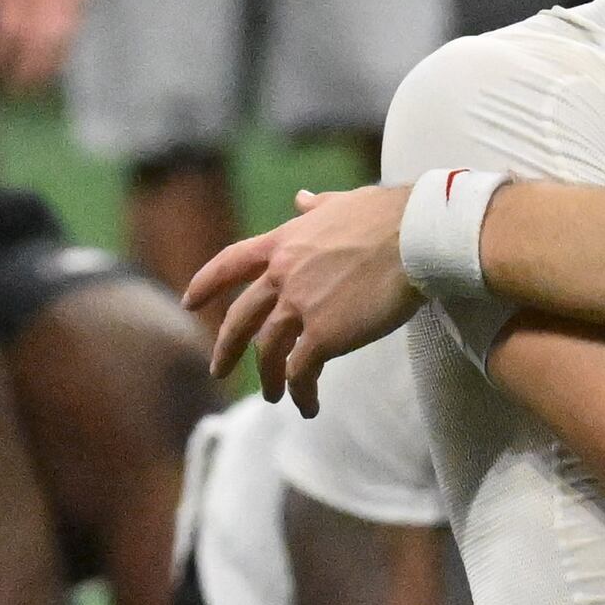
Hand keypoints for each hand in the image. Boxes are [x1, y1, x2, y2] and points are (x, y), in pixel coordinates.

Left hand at [183, 181, 417, 410]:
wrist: (414, 236)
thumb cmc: (389, 216)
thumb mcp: (343, 202)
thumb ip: (317, 206)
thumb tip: (303, 199)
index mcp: (283, 243)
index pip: (230, 263)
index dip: (206, 284)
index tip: (189, 301)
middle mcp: (282, 275)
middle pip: (241, 318)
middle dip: (226, 347)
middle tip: (219, 370)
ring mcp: (299, 306)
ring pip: (268, 352)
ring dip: (268, 378)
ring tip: (274, 396)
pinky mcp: (323, 336)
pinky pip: (300, 373)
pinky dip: (300, 393)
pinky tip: (308, 406)